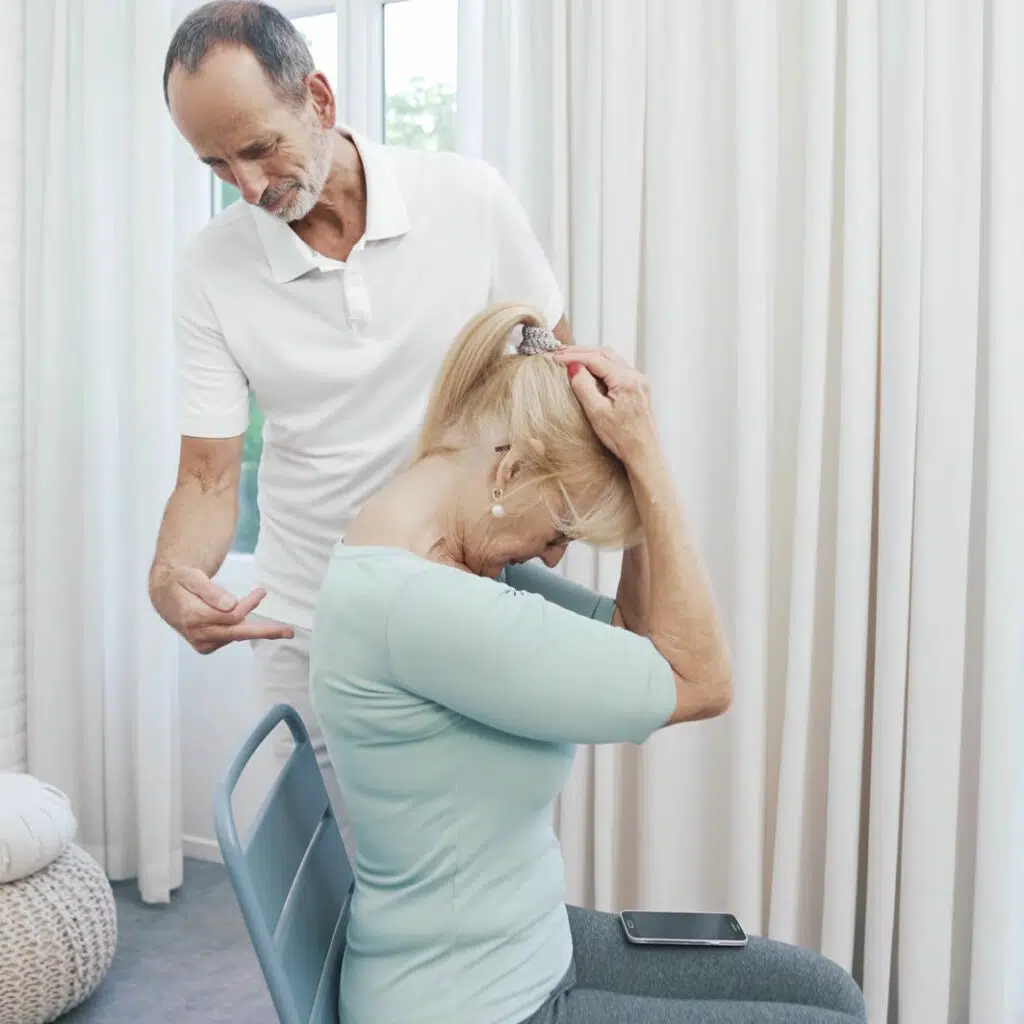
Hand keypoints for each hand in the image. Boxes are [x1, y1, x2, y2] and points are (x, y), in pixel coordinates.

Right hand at [149, 564, 293, 654]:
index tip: (261, 591)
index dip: (249, 604)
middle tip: (289, 632)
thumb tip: (232, 605)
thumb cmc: (180, 582)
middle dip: (265, 631)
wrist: (165, 595)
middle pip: (238, 633)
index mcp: (193, 617)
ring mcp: (202, 643)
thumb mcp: (192, 577)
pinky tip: (237, 617)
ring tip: (260, 606)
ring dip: (253, 625)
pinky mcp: (206, 647)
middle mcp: (198, 634)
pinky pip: (230, 638)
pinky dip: (239, 627)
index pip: (232, 616)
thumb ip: (211, 591)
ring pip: (236, 635)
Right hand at [551, 347, 658, 462]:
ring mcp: (639, 380)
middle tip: (560, 354)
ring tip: (571, 358)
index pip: (595, 359)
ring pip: (611, 359)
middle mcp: (636, 376)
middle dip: (581, 351)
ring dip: (591, 356)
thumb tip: (574, 367)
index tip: (556, 358)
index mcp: (626, 381)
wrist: (643, 454)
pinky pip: (617, 368)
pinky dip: (600, 365)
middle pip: (604, 353)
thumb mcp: (597, 413)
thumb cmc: (621, 438)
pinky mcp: (638, 387)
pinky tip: (589, 369)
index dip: (573, 356)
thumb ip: (584, 387)